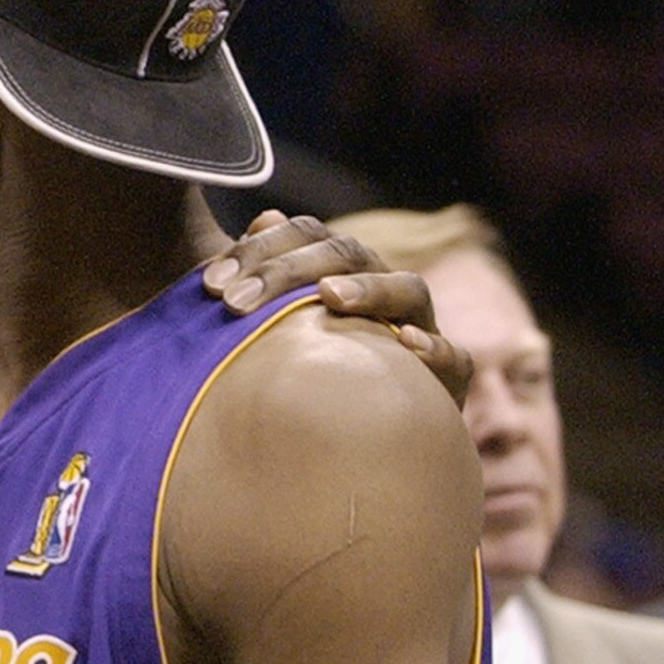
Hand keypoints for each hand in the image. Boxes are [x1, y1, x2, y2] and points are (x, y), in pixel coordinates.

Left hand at [199, 212, 472, 404]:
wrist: (361, 446)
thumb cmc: (305, 378)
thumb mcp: (275, 331)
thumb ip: (266, 279)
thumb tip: (263, 217)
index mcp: (340, 272)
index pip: (306, 235)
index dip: (260, 248)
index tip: (209, 283)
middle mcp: (383, 292)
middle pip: (348, 254)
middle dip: (290, 271)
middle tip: (236, 301)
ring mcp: (420, 330)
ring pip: (410, 289)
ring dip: (370, 289)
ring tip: (330, 296)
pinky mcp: (446, 380)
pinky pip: (454, 358)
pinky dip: (433, 348)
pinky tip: (405, 344)